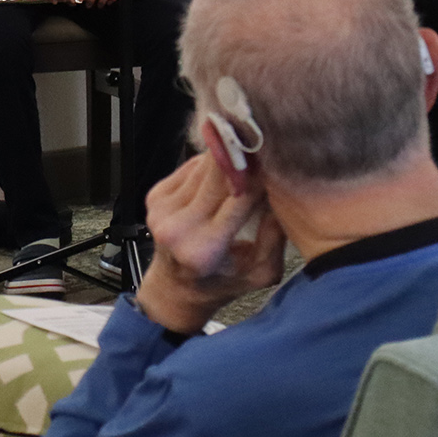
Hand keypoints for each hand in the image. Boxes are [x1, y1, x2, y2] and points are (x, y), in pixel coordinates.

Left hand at [135, 134, 286, 335]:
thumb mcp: (259, 273)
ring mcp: (162, 210)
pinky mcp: (154, 197)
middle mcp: (178, 228)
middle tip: (266, 147)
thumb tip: (283, 195)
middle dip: (245, 157)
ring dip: (228, 157)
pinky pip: (189, 167)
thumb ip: (275, 238)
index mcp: (204, 250)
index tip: (278, 164)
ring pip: (204, 165)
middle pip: (219, 173)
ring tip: (249, 155)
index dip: (262, 175)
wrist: (174, 289)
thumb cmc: (221, 283)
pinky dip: (209, 165)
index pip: (241, 196)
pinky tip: (223, 171)